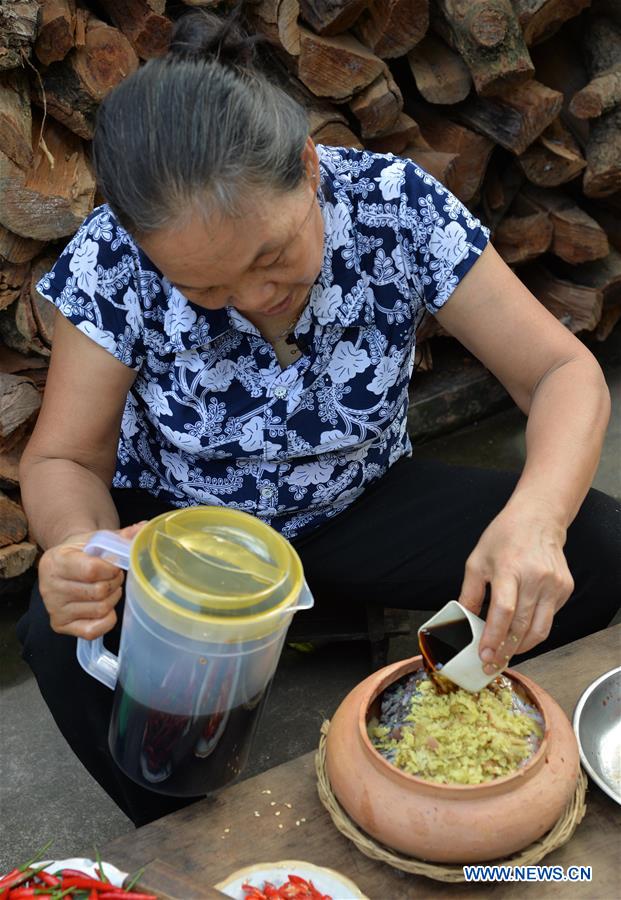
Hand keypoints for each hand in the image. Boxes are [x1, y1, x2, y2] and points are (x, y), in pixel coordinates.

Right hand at [38, 522, 146, 638]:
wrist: (64, 563)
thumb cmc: (83, 551)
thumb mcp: (97, 538)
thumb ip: (120, 535)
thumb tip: (144, 528)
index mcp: (55, 561)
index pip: (92, 570)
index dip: (111, 569)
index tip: (115, 565)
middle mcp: (49, 588)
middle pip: (99, 592)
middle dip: (114, 583)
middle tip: (113, 577)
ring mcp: (54, 609)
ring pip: (100, 610)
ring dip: (112, 599)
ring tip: (107, 588)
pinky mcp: (60, 625)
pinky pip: (92, 631)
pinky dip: (106, 620)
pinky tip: (104, 606)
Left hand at [457, 498, 573, 672]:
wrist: (538, 519)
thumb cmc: (504, 537)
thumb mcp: (477, 560)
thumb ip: (470, 593)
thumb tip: (462, 622)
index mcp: (508, 569)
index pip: (503, 611)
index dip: (493, 637)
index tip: (484, 655)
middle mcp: (535, 578)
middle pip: (522, 625)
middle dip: (505, 650)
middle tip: (492, 663)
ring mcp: (554, 584)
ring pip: (540, 629)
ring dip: (522, 647)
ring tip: (506, 654)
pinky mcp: (565, 588)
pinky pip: (550, 618)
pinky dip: (535, 629)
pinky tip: (522, 631)